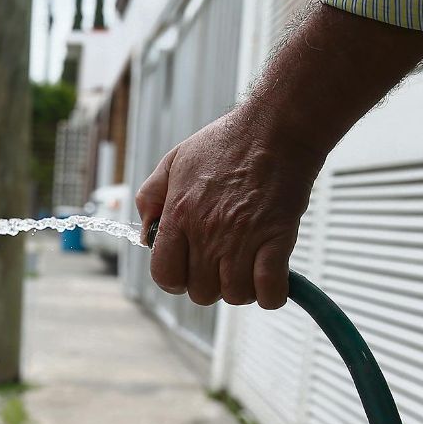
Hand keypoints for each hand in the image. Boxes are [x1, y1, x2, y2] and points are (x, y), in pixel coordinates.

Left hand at [135, 110, 323, 308]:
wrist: (276, 128)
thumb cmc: (227, 142)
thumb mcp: (173, 161)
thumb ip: (150, 198)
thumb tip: (145, 234)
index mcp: (179, 214)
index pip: (165, 274)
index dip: (174, 280)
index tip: (186, 271)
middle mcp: (207, 232)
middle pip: (201, 292)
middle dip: (211, 284)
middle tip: (223, 263)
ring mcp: (243, 238)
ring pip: (234, 295)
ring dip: (242, 288)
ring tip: (248, 265)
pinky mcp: (277, 240)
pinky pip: (270, 291)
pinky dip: (271, 294)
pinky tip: (270, 277)